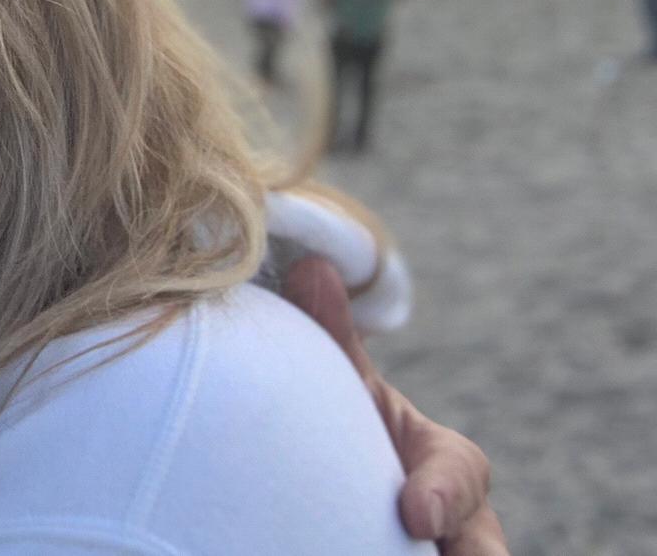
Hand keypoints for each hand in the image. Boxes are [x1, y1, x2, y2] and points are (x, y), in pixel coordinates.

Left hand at [284, 256, 507, 554]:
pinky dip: (372, 555)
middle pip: (481, 548)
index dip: (443, 494)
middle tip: (436, 552)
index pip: (462, 475)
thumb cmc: (348, 422)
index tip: (413, 512)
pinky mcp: (407, 554)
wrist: (342, 469)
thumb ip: (332, 335)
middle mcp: (455, 524)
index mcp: (444, 465)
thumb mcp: (345, 385)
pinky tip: (330, 552)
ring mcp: (440, 548)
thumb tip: (312, 266)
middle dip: (470, 554)